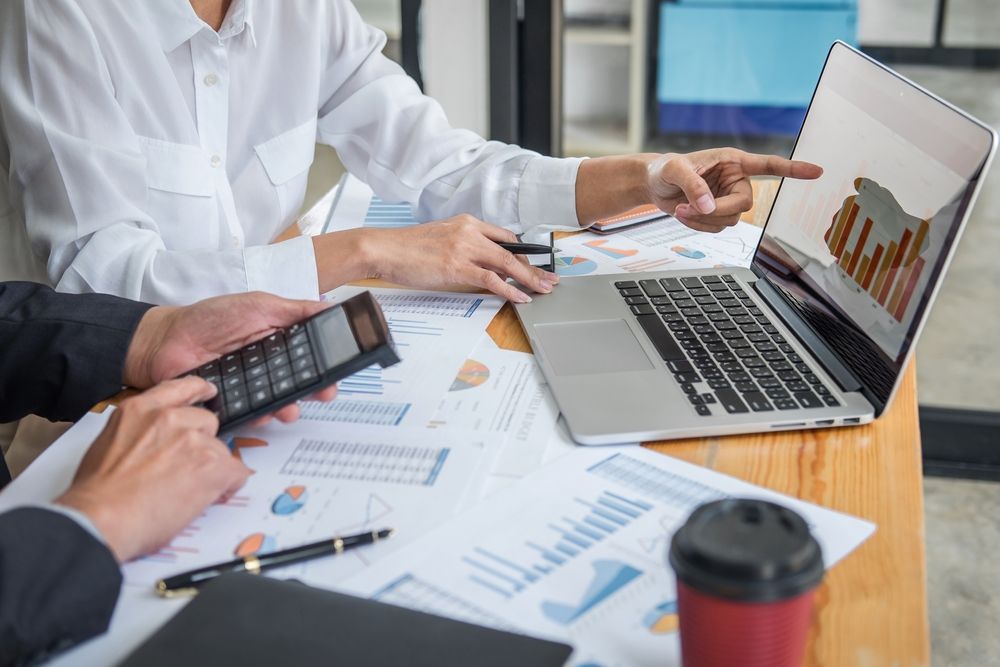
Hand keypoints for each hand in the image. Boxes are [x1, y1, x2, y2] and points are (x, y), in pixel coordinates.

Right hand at [55, 377, 251, 562]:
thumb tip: (156, 443)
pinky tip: (211, 497)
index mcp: (140, 409)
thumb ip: (139, 432)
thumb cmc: (98, 493)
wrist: (100, 518)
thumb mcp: (110, 443)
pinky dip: (229, 485)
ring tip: (186, 491)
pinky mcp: (210, 464)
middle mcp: (168, 418)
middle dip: (200, 445)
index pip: (180, 387)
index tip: (209, 394)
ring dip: (211, 469)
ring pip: (220, 450)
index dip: (199, 392)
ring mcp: (191, 439)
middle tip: (183, 470)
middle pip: (206, 422)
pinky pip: (236, 471)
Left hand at [123, 292, 337, 423]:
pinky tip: (263, 414)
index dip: (326, 363)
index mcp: (278, 341)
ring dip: (288, 407)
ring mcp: (252, 387)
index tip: (339, 368)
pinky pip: (252, 414)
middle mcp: (269, 367)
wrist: (163, 340)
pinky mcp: (234, 404)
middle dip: (315, 389)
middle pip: (300, 382)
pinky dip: (259, 416)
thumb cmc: (209, 318)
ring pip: (278, 401)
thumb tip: (329, 306)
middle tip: (325, 392)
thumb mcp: (258, 305)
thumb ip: (294, 309)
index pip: (310, 355)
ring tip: (291, 409)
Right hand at [351, 215, 558, 302]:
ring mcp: (464, 248)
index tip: (534, 263)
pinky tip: (520, 297)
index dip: (523, 252)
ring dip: (529, 279)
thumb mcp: (440, 239)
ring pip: (507, 264)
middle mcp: (469, 231)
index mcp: (466, 223)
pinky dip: (509, 289)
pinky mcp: (457, 266)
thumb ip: (463, 248)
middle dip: (535, 267)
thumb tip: (480, 267)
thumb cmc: (406, 248)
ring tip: (543, 290)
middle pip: (512, 250)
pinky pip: (492, 279)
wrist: (383, 248)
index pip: (504, 236)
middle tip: (550, 278)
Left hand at [646, 148, 822, 231]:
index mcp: (732, 161)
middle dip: (718, 211)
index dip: (792, 169)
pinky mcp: (717, 214)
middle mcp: (735, 180)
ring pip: (729, 220)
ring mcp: (727, 199)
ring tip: (681, 209)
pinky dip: (699, 226)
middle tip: (691, 209)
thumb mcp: (675, 170)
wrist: (654, 184)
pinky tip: (684, 214)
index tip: (816, 171)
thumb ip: (693, 186)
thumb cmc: (665, 169)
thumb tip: (708, 206)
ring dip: (704, 219)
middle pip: (744, 204)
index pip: (768, 166)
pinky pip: (716, 228)